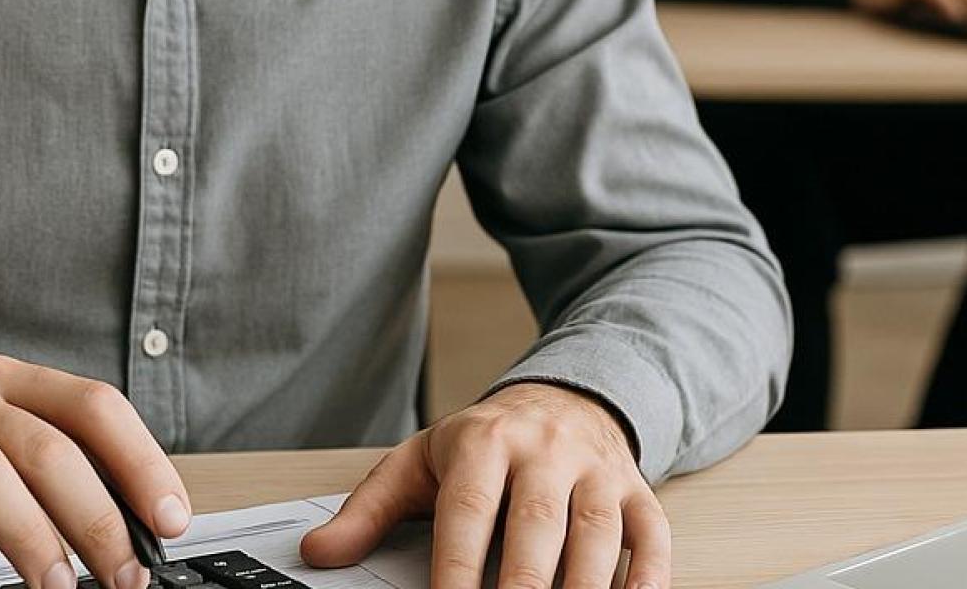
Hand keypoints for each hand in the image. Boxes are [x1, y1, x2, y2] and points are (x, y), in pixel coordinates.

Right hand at [0, 355, 189, 588]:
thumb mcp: (4, 449)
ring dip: (28, 532)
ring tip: (55, 584)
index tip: (170, 520)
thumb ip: (62, 474)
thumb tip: (137, 530)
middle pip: (45, 445)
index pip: (94, 406)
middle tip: (121, 573)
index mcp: (14, 382)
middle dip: (95, 516)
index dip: (139, 461)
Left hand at [301, 382, 668, 588]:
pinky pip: (649, 535)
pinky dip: (647, 577)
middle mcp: (544, 450)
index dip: (457, 566)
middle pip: (535, 524)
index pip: (467, 509)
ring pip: (595, 533)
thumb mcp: (420, 463)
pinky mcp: (635, 489)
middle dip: (523, 584)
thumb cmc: (485, 444)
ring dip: (582, 587)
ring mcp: (595, 469)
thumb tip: (317, 554)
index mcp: (482, 442)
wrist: (560, 397)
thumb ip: (369, 511)